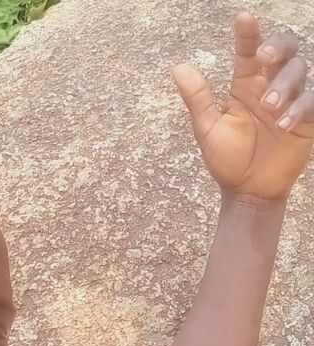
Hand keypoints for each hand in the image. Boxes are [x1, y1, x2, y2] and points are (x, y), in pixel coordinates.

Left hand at [173, 12, 313, 202]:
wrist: (246, 192)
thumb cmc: (227, 160)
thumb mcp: (208, 129)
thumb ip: (198, 98)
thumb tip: (179, 67)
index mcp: (245, 85)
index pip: (248, 52)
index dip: (248, 34)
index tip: (243, 18)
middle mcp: (269, 87)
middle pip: (284, 49)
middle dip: (278, 46)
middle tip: (265, 57)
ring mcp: (290, 102)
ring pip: (299, 71)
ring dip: (285, 84)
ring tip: (269, 105)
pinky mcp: (306, 121)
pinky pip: (311, 102)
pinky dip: (299, 108)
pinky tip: (283, 123)